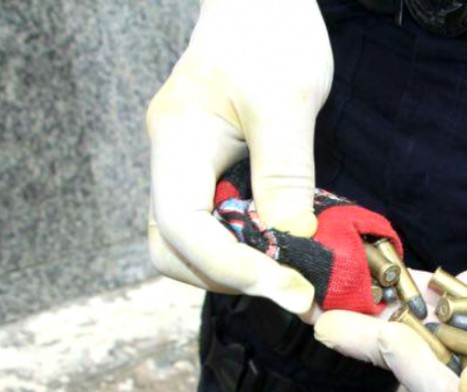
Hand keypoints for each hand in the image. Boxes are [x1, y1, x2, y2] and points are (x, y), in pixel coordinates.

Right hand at [145, 0, 331, 316]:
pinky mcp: (210, 174)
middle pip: (173, 250)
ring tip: (294, 274)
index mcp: (177, 139)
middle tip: (293, 288)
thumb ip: (285, 174)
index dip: (232, 269)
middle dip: (228, 278)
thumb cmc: (271, 33)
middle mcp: (171, 161)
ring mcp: (187, 169)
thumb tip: (291, 240)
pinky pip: (216, 227)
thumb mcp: (287, 101)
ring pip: (190, 246)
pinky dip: (248, 249)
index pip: (182, 228)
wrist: (262, 1)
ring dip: (238, 270)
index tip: (289, 287)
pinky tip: (288, 248)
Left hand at [314, 201, 466, 391]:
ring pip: (415, 338)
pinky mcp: (466, 304)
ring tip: (325, 306)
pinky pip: (425, 302)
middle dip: (376, 351)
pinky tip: (361, 278)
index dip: (418, 379)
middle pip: (421, 375)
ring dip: (370, 324)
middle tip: (332, 324)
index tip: (392, 342)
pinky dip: (395, 291)